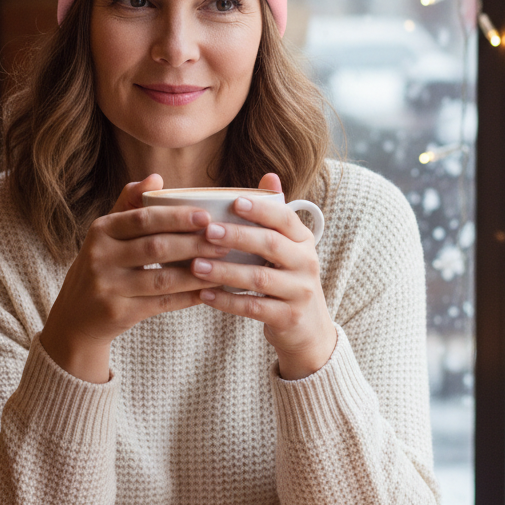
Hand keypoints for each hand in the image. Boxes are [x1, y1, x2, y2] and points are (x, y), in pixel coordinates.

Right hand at [39, 174, 228, 382]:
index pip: (143, 219)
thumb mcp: (106, 234)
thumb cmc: (101, 266)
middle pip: (155, 247)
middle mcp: (100, 257)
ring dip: (196, 273)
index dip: (176, 217)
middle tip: (223, 240)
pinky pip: (161, 303)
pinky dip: (187, 297)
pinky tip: (207, 291)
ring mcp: (108, 287)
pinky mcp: (118, 313)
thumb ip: (128, 204)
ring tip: (223, 265)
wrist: (76, 317)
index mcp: (101, 231)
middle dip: (193, 243)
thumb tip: (156, 178)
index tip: (206, 216)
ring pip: (162, 278)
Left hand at [189, 173, 335, 379]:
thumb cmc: (288, 278)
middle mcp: (306, 263)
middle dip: (237, 236)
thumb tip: (268, 175)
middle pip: (270, 245)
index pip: (285, 218)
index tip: (234, 202)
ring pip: (258, 279)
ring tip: (195, 265)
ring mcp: (299, 292)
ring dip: (225, 271)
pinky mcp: (288, 318)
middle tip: (207, 231)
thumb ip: (275, 216)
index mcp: (304, 240)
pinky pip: (253, 308)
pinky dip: (227, 301)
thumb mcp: (289, 247)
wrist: (309, 328)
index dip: (260, 209)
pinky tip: (204, 294)